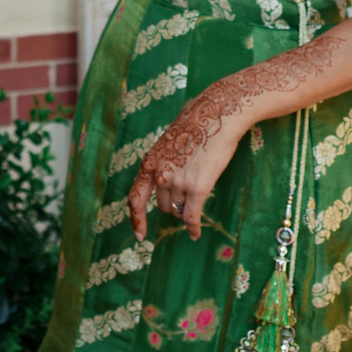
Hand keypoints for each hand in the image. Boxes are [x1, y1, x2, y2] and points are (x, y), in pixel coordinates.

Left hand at [125, 87, 250, 242]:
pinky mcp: (197, 187)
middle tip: (186, 197)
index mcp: (149, 163)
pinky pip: (192, 216)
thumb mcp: (168, 144)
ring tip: (196, 200)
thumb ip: (162, 164)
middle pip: (162, 205)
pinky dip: (193, 228)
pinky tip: (195, 234)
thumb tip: (163, 183)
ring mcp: (177, 182)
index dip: (136, 219)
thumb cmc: (195, 125)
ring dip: (185, 210)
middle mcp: (159, 175)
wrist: (216, 116)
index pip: (135, 198)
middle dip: (172, 205)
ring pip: (178, 210)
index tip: (139, 235)